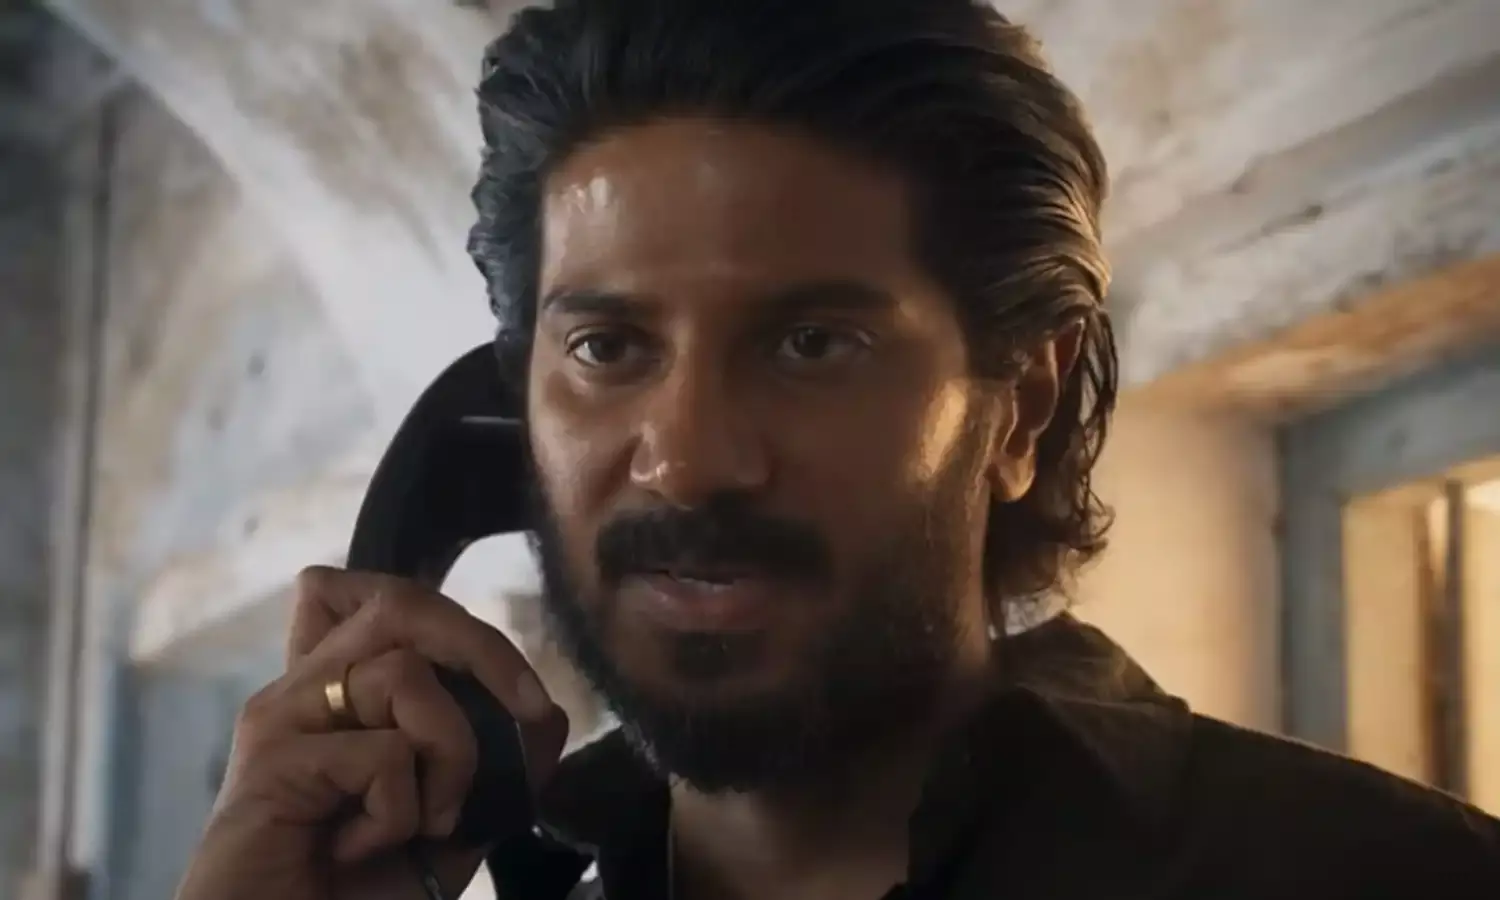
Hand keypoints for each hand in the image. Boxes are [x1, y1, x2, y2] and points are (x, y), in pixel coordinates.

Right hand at [174, 567, 569, 899]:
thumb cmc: (358, 889)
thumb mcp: (454, 820)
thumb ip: (498, 763)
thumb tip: (548, 713)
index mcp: (342, 689)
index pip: (380, 595)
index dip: (459, 621)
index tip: (518, 692)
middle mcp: (306, 686)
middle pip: (400, 601)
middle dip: (485, 649)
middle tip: (525, 711)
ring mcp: (283, 715)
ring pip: (405, 672)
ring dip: (451, 753)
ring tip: (424, 821)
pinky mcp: (269, 758)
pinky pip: (383, 752)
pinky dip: (400, 811)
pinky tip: (359, 848)